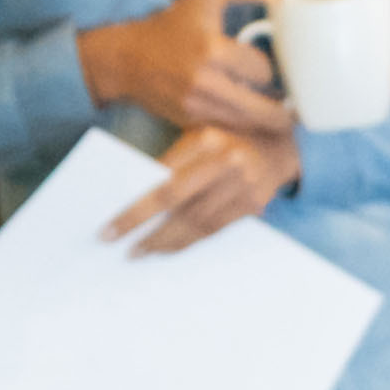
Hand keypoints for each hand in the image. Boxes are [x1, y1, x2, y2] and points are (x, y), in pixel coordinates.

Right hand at [76, 0, 292, 139]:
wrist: (127, 59)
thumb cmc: (170, 26)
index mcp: (212, 50)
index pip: (262, 70)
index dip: (270, 70)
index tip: (270, 70)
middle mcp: (204, 82)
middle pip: (260, 110)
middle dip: (281, 114)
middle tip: (297, 114)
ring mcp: (195, 107)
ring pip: (245, 126)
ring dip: (264, 124)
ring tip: (281, 121)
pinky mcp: (188, 123)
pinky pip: (226, 132)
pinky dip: (242, 132)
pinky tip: (252, 127)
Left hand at [105, 125, 298, 256]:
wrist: (279, 145)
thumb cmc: (227, 140)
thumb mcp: (199, 138)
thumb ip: (173, 162)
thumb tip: (132, 196)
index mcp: (206, 138)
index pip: (162, 178)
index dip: (134, 206)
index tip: (110, 226)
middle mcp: (226, 159)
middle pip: (175, 200)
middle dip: (142, 226)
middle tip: (116, 243)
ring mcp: (242, 184)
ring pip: (194, 222)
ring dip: (163, 241)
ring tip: (139, 251)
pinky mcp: (252, 204)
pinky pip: (213, 230)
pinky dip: (187, 242)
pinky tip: (167, 249)